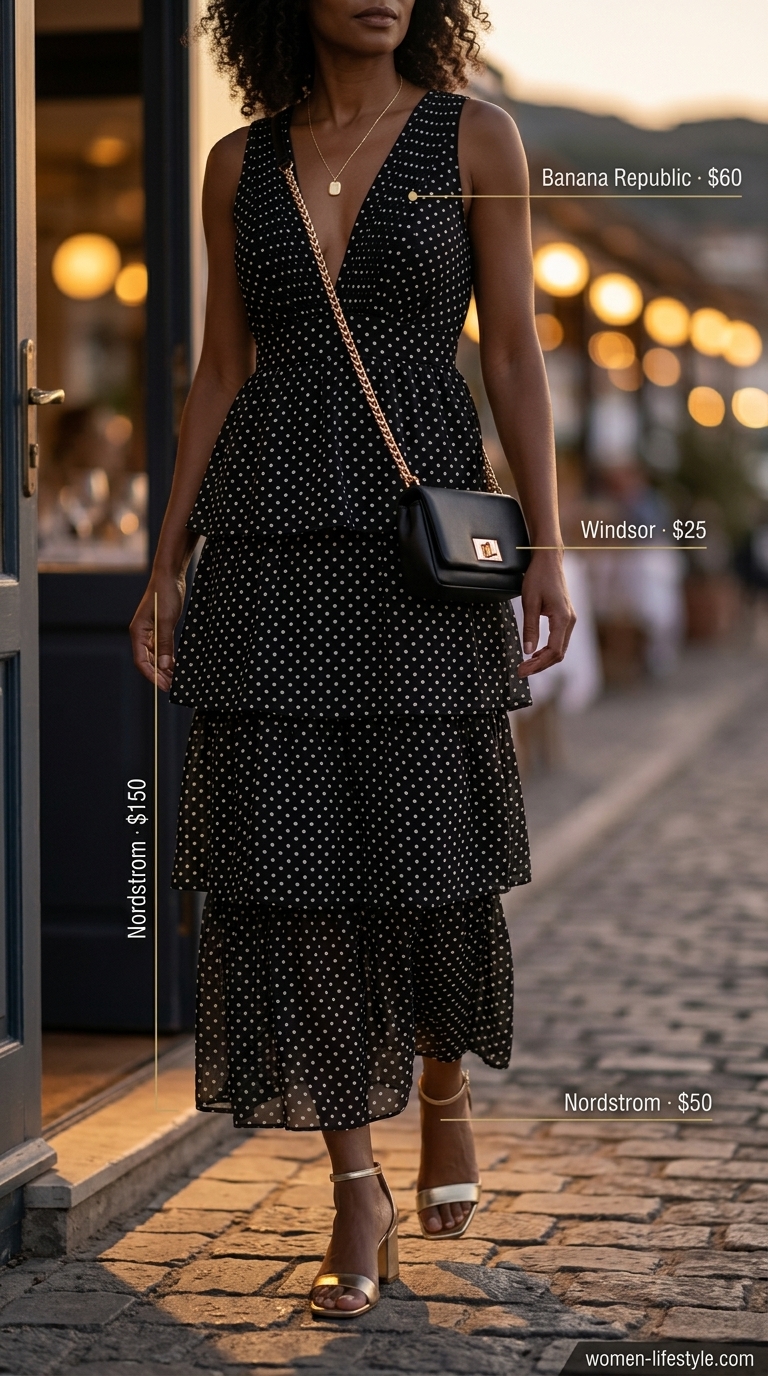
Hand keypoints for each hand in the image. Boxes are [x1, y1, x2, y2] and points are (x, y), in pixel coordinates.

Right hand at [129, 569, 187, 691]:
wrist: (170, 575)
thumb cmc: (165, 594)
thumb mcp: (166, 619)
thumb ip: (165, 643)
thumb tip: (164, 666)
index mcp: (138, 632)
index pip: (141, 661)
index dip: (152, 675)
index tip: (164, 686)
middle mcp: (141, 634)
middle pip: (147, 661)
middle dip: (159, 675)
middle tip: (173, 686)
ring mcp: (149, 632)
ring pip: (154, 656)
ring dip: (164, 668)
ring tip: (176, 678)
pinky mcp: (159, 629)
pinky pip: (161, 649)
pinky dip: (167, 658)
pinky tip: (176, 665)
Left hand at [517, 550, 575, 676]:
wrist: (549, 560)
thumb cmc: (538, 577)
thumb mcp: (529, 602)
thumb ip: (530, 627)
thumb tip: (528, 651)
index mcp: (562, 619)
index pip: (553, 651)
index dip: (538, 665)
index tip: (522, 670)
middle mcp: (570, 621)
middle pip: (559, 654)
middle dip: (540, 666)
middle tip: (521, 671)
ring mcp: (570, 619)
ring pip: (560, 648)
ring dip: (544, 659)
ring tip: (526, 664)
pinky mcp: (566, 617)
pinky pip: (560, 640)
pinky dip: (548, 650)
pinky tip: (535, 652)